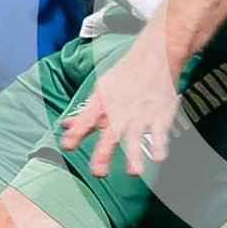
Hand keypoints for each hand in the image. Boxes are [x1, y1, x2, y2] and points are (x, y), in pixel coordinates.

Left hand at [58, 27, 179, 176]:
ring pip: (137, 138)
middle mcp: (121, 110)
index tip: (68, 146)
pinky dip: (160, 146)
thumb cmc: (126, 75)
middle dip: (103, 154)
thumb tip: (65, 126)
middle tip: (98, 172)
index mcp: (104, 102)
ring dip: (135, 156)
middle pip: (110, 134)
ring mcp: (142, 114)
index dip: (76, 133)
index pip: (86, 120)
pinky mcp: (161, 115)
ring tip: (133, 172)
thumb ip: (85, 113)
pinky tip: (158, 157)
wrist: (157, 55)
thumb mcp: (102, 89)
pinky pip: (161, 134)